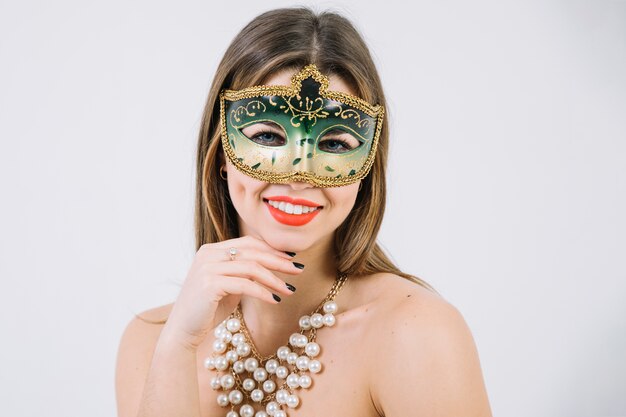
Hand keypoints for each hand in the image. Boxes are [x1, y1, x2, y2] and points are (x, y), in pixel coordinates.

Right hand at [162, 235, 302, 350]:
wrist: (183, 331)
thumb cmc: (207, 310)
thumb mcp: (228, 285)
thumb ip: (243, 273)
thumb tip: (272, 267)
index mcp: (211, 250)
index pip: (248, 242)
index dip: (272, 249)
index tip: (291, 259)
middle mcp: (208, 254)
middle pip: (252, 252)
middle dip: (279, 261)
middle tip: (299, 270)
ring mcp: (207, 267)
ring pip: (251, 267)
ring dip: (274, 279)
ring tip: (289, 290)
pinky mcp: (209, 283)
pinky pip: (245, 284)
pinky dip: (263, 292)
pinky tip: (275, 300)